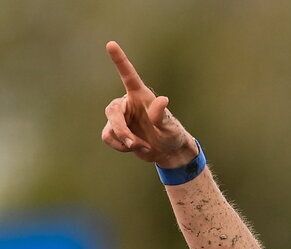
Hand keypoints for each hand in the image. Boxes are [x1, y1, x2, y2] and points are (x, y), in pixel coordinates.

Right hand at [101, 41, 196, 166]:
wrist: (166, 151)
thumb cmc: (170, 134)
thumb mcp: (170, 126)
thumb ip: (162, 115)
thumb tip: (163, 100)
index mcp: (140, 95)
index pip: (128, 75)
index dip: (120, 60)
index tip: (111, 44)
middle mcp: (127, 103)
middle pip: (112, 112)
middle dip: (121, 130)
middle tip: (134, 143)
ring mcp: (120, 117)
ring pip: (110, 128)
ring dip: (125, 141)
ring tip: (142, 146)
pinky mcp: (115, 130)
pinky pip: (108, 137)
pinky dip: (121, 146)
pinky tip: (133, 147)